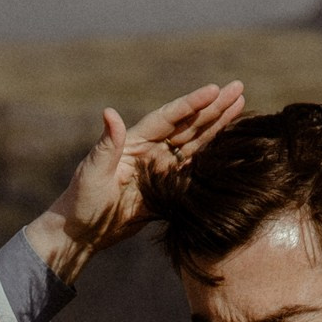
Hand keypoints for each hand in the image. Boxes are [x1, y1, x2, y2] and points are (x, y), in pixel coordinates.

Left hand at [23, 80, 245, 284]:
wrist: (81, 232)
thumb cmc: (81, 200)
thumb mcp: (93, 172)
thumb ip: (106, 144)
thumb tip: (109, 112)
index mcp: (135, 141)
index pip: (169, 118)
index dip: (192, 104)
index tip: (215, 90)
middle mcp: (150, 150)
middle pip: (188, 125)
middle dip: (213, 108)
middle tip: (238, 89)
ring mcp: (160, 169)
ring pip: (195, 143)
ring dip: (217, 126)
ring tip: (240, 106)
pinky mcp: (166, 188)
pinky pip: (193, 169)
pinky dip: (212, 156)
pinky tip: (229, 143)